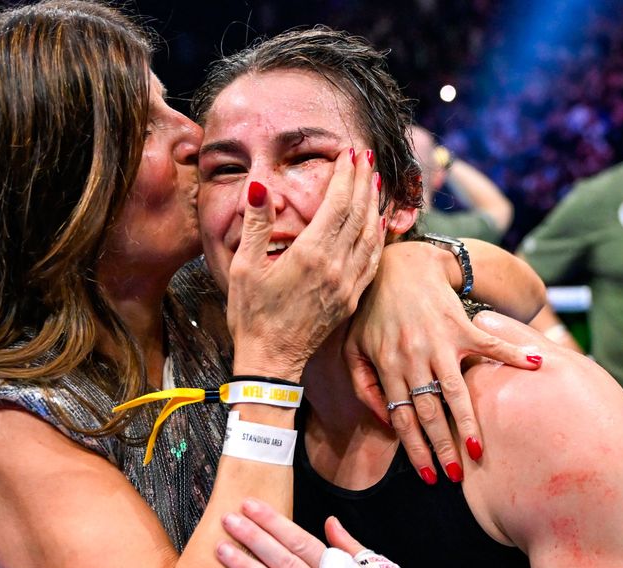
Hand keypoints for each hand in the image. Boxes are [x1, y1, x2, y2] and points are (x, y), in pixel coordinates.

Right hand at [228, 148, 383, 380]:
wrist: (270, 360)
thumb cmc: (251, 315)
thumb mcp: (245, 267)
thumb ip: (256, 224)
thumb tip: (261, 186)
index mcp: (310, 254)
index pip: (337, 203)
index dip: (345, 175)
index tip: (348, 152)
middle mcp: (335, 267)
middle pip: (358, 214)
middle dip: (363, 181)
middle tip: (365, 156)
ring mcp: (347, 285)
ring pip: (370, 236)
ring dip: (374, 205)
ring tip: (375, 182)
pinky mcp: (350, 300)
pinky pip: (372, 261)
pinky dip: (378, 237)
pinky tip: (378, 224)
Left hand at [345, 242, 541, 478]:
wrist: (399, 266)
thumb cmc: (373, 311)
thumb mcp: (354, 347)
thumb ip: (364, 385)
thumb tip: (386, 421)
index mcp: (388, 366)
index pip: (403, 419)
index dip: (415, 450)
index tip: (429, 476)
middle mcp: (414, 357)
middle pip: (430, 413)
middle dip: (441, 448)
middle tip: (453, 476)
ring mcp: (440, 342)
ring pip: (457, 392)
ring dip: (469, 424)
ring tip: (479, 451)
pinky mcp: (462, 325)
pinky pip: (490, 345)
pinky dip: (513, 354)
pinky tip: (535, 367)